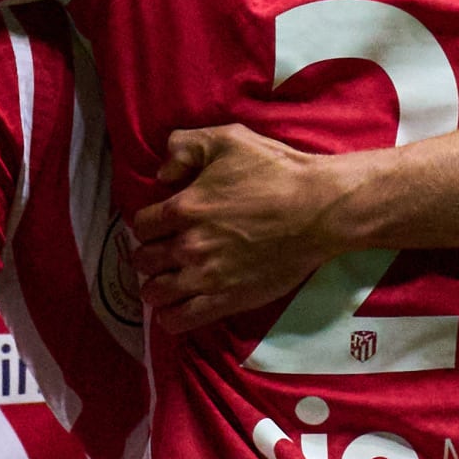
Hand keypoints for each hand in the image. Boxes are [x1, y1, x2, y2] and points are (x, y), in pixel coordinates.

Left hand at [131, 122, 364, 328]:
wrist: (318, 210)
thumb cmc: (277, 171)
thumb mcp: (228, 139)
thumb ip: (185, 146)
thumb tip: (162, 172)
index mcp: (184, 208)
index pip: (140, 225)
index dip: (147, 225)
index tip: (160, 225)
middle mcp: (188, 246)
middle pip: (144, 260)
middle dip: (149, 255)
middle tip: (163, 252)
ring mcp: (206, 277)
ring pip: (156, 293)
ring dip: (155, 287)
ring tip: (167, 281)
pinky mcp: (227, 300)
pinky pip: (181, 319)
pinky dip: (171, 316)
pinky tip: (176, 308)